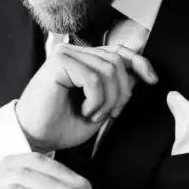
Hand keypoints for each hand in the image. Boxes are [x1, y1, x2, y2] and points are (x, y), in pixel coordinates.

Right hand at [16, 41, 157, 151]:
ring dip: (107, 101)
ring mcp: (66, 54)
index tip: (153, 80)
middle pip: (118, 62)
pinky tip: (84, 111)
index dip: (140, 62)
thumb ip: (117, 89)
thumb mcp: (100, 108)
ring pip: (108, 70)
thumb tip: (138, 75)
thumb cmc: (62, 125)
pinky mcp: (59, 62)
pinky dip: (96, 101)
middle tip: (108, 115)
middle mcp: (76, 52)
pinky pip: (94, 79)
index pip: (120, 51)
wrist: (35, 137)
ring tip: (92, 115)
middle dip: (122, 93)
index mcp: (85, 60)